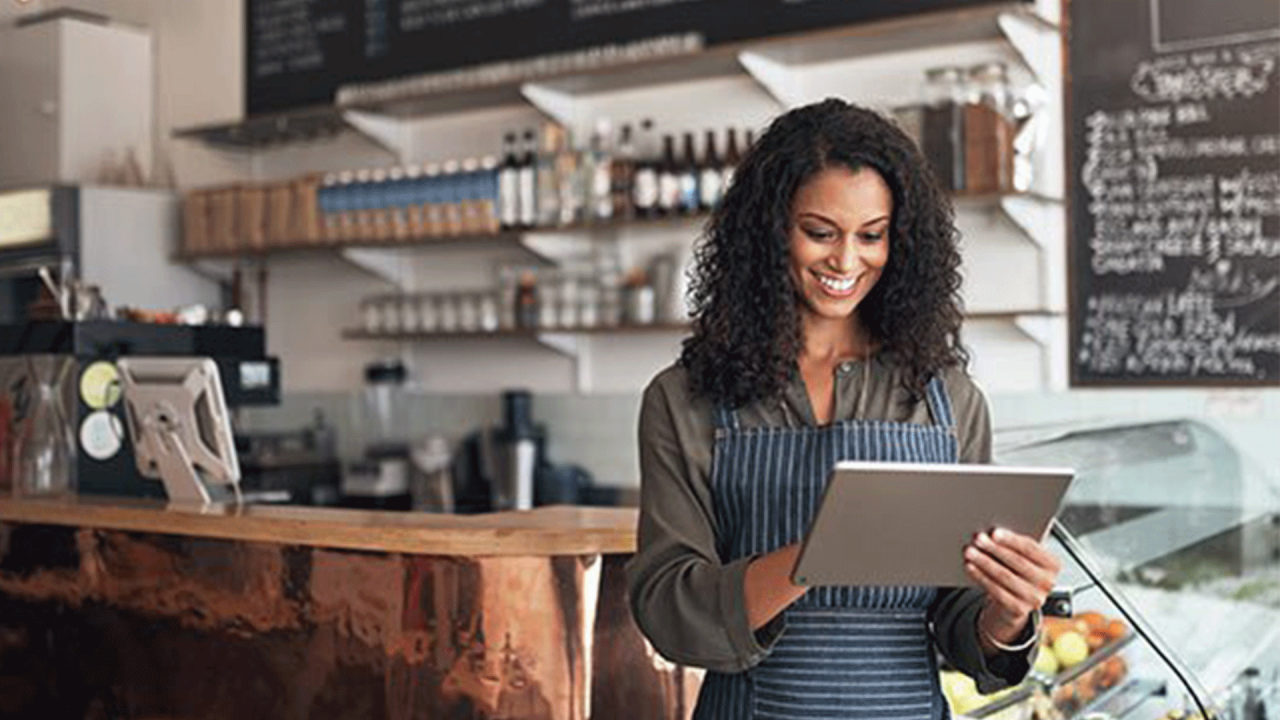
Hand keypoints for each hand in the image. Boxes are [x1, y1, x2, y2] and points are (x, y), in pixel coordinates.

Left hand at [964, 527, 1060, 646]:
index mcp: (1052, 564)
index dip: (1011, 540)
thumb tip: (992, 532)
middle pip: (1017, 561)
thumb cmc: (1019, 572)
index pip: (1031, 549)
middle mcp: (1047, 582)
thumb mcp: (1025, 558)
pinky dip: (981, 577)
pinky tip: (971, 567)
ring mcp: (1035, 598)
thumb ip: (1016, 545)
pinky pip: (996, 591)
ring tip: (970, 552)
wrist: (1018, 602)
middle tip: (978, 539)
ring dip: (984, 562)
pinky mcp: (1019, 610)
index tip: (994, 532)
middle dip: (995, 549)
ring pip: (1004, 576)